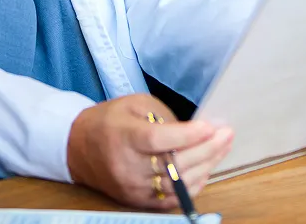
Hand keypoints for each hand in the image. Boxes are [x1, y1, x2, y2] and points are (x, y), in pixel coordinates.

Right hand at [67, 94, 232, 209]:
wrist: (79, 147)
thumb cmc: (111, 120)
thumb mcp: (135, 104)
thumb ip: (164, 116)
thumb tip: (196, 130)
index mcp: (125, 137)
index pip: (159, 140)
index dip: (188, 135)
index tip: (211, 125)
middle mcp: (128, 166)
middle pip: (174, 163)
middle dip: (207, 149)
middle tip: (227, 134)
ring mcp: (133, 188)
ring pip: (177, 184)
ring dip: (206, 166)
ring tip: (222, 148)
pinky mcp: (137, 201)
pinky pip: (171, 200)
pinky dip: (192, 186)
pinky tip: (206, 169)